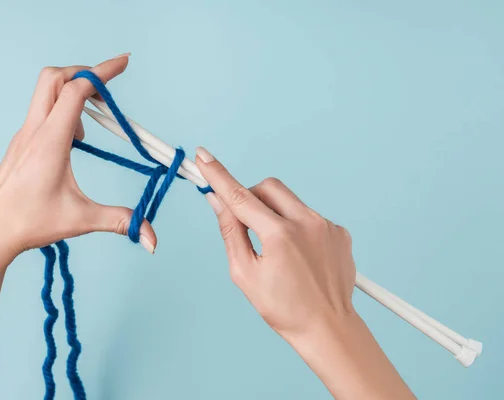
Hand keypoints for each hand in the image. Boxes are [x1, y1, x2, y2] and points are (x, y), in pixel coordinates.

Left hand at [0, 55, 156, 264]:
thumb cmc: (29, 223)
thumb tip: (150, 236)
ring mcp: (24, 135)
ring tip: (89, 130)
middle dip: (84, 74)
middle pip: (54, 77)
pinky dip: (62, 113)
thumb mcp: (81, 220)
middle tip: (106, 92)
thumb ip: (119, 220)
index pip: (77, 90)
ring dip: (72, 95)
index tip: (124, 63)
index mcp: (50, 141)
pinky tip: (72, 144)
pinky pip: (41, 113)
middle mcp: (34, 131)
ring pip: (45, 93)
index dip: (103, 72)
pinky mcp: (21, 144)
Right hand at [195, 147, 414, 399]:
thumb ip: (230, 232)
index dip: (218, 175)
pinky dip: (296, 227)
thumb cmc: (283, 308)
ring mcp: (326, 225)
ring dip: (275, 214)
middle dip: (251, 197)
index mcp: (279, 235)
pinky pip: (309, 216)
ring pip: (290, 201)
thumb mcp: (245, 274)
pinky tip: (299, 256)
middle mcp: (306, 223)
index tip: (204, 156)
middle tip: (246, 223)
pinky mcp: (339, 231)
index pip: (240, 197)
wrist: (327, 328)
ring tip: (278, 250)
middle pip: (268, 187)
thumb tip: (218, 202)